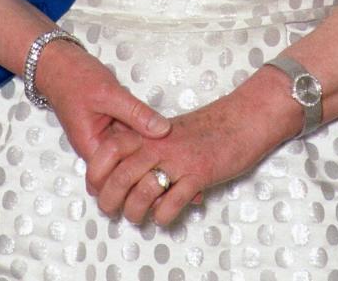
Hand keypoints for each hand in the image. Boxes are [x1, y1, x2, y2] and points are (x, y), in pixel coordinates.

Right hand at [35, 38, 170, 165]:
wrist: (59, 63)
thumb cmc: (76, 78)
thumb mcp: (109, 93)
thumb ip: (136, 112)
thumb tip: (163, 131)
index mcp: (92, 147)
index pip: (120, 172)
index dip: (142, 165)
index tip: (163, 154)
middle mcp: (97, 148)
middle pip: (126, 163)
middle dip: (148, 156)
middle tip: (172, 146)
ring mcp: (104, 137)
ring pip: (130, 148)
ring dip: (147, 142)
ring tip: (170, 138)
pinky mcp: (109, 126)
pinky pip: (128, 133)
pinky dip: (141, 129)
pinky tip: (157, 125)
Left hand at [85, 68, 298, 225]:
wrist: (242, 119)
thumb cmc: (206, 129)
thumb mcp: (169, 132)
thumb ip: (147, 146)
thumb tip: (125, 173)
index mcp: (150, 131)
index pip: (110, 149)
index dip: (96, 171)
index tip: (95, 187)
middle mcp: (160, 144)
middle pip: (121, 176)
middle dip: (110, 200)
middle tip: (111, 211)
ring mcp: (179, 159)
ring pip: (143, 193)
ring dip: (135, 212)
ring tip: (137, 218)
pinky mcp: (199, 173)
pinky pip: (172, 202)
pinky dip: (163, 215)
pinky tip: (164, 216)